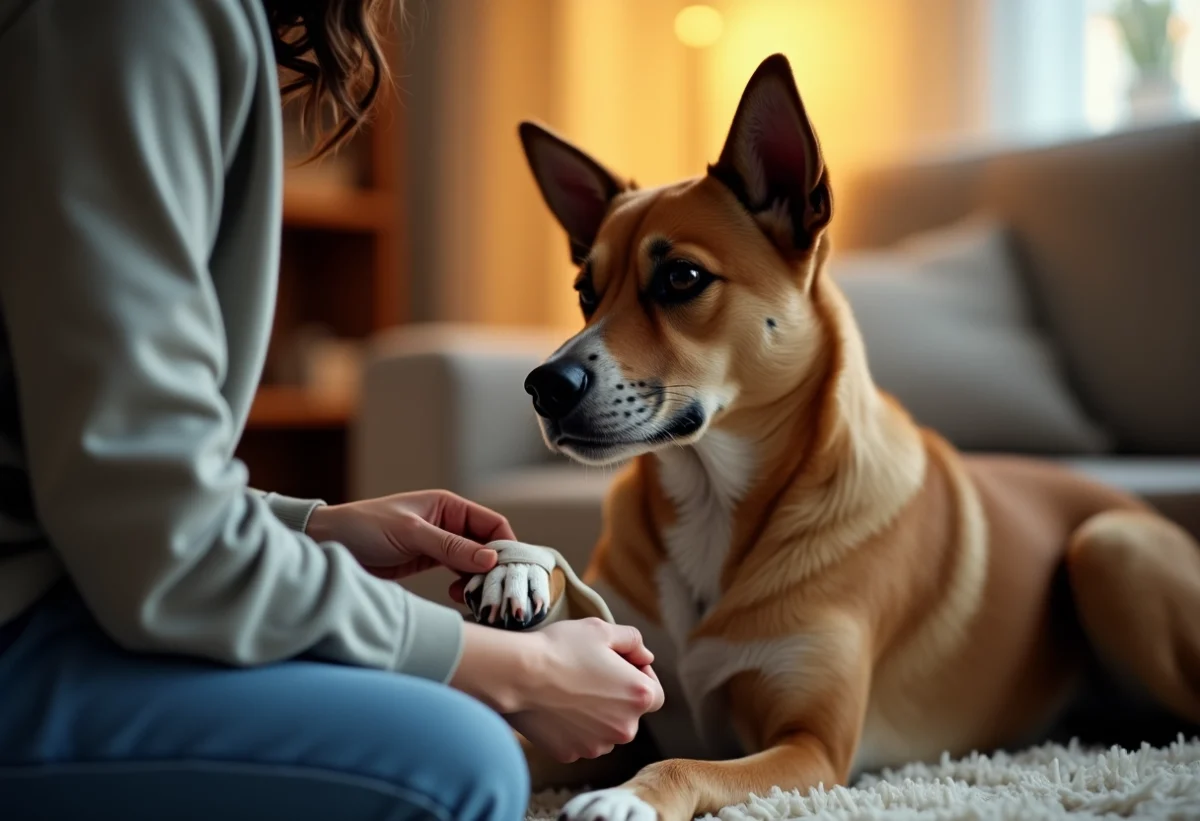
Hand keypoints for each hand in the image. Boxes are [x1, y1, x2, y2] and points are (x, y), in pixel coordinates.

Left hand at [305, 490, 514, 579]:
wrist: (328, 544)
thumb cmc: (364, 527)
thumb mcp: (410, 534)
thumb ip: (450, 546)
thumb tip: (490, 560)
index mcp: (448, 506)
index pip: (492, 524)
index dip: (506, 546)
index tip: (511, 571)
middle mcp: (449, 523)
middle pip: (488, 546)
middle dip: (495, 568)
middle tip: (495, 591)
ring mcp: (440, 545)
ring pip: (475, 563)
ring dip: (479, 580)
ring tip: (475, 596)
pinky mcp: (428, 563)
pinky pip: (458, 575)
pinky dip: (464, 586)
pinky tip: (460, 596)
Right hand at [450, 619, 665, 762]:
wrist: (518, 674)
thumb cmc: (561, 648)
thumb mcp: (602, 629)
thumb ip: (633, 641)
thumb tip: (645, 657)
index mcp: (640, 697)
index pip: (655, 694)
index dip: (639, 676)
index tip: (617, 665)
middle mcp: (625, 728)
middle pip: (628, 714)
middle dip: (615, 696)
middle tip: (589, 674)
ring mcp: (597, 746)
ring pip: (604, 730)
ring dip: (595, 715)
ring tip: (569, 690)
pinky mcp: (571, 754)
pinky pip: (578, 740)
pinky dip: (572, 728)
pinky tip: (555, 707)